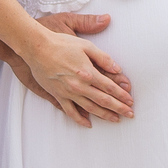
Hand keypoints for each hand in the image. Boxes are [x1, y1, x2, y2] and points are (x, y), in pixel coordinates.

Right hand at [17, 19, 134, 127]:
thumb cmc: (61, 43)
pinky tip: (88, 123)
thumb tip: (117, 68)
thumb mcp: (86, 45)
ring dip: (104, 115)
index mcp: (88, 72)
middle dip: (118, 108)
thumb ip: (103, 58)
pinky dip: (80, 119)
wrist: (37, 48)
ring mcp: (68, 92)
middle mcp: (79, 85)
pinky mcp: (57, 95)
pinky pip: (70, 111)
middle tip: (130, 114)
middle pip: (103, 100)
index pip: (110, 87)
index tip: (131, 101)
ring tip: (115, 120)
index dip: (122, 95)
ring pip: (90, 108)